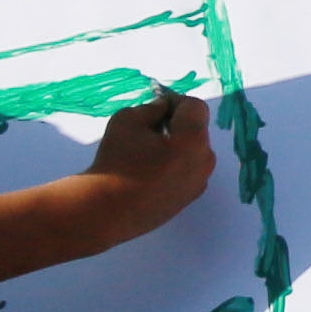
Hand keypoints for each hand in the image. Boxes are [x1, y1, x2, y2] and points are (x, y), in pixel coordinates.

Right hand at [79, 90, 217, 234]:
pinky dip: (174, 165)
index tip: (156, 104)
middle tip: (150, 127)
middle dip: (177, 123)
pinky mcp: (188, 200)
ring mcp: (198, 183)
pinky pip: (187, 172)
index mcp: (193, 139)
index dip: (176, 100)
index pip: (195, 107)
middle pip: (196, 130)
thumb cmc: (116, 162)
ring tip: (147, 151)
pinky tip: (149, 171)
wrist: (106, 211)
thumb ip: (151, 108)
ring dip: (177, 145)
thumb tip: (163, 108)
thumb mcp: (127, 120)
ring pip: (193, 153)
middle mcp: (204, 161)